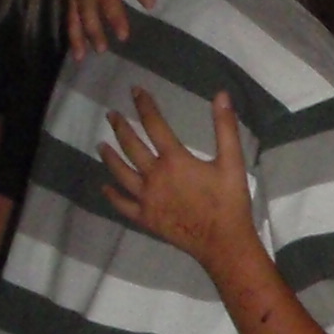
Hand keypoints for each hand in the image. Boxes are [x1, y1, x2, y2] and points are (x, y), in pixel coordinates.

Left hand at [103, 87, 263, 269]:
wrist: (223, 243)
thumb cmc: (229, 202)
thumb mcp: (232, 162)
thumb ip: (225, 128)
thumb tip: (221, 95)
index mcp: (174, 160)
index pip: (155, 125)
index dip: (144, 105)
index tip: (135, 91)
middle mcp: (154, 176)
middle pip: (131, 146)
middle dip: (120, 127)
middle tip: (111, 115)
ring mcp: (146, 199)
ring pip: (121, 173)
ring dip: (110, 157)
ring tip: (101, 145)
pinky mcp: (145, 218)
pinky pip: (123, 205)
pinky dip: (112, 195)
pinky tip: (105, 187)